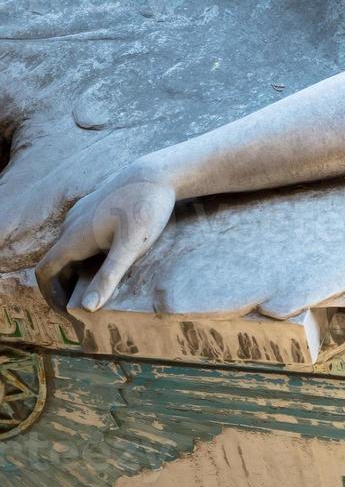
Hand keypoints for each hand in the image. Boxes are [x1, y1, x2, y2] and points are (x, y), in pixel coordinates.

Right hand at [36, 163, 177, 313]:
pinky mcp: (94, 208)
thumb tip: (88, 308)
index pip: (45, 272)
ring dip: (76, 271)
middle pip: (56, 263)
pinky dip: (86, 255)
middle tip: (84, 309)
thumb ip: (109, 276)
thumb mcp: (131, 247)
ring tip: (96, 290)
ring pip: (68, 249)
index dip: (51, 296)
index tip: (68, 314)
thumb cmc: (147, 208)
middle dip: (65, 288)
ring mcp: (81, 214)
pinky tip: (108, 263)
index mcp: (73, 238)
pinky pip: (80, 237)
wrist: (158, 173)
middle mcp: (71, 225)